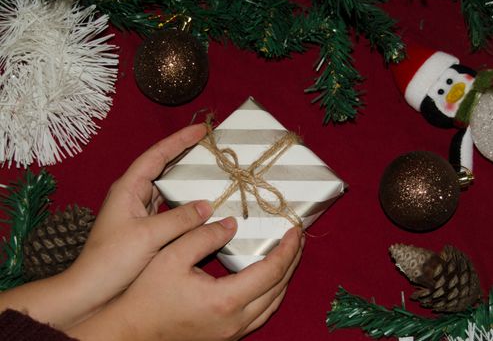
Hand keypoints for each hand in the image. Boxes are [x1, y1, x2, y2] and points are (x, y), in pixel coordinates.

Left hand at [60, 124, 212, 325]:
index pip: (157, 155)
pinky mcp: (145, 228)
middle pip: (163, 166)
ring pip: (168, 187)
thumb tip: (208, 206)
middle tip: (211, 146)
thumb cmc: (112, 260)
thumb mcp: (148, 236)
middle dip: (186, 154)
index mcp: (128, 188)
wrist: (90, 290)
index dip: (180, 140)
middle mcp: (133, 194)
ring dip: (187, 178)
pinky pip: (170, 207)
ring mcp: (139, 211)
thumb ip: (180, 219)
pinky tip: (202, 205)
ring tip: (210, 170)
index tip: (203, 130)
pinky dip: (186, 202)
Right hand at [67, 220, 303, 340]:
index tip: (296, 229)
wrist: (132, 330)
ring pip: (273, 303)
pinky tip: (269, 279)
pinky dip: (272, 293)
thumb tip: (232, 224)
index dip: (288, 248)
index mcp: (226, 299)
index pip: (271, 271)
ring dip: (284, 278)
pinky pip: (262, 313)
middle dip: (292, 260)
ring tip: (288, 254)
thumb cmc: (148, 293)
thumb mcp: (172, 256)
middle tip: (298, 238)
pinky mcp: (227, 335)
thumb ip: (203, 236)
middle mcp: (236, 320)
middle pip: (279, 288)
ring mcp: (233, 331)